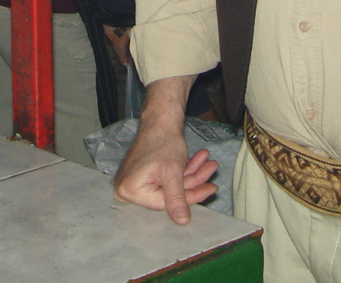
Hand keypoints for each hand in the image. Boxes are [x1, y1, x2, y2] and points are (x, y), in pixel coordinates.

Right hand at [112, 75, 217, 223]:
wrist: (158, 118)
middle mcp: (128, 188)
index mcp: (130, 190)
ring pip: (171, 183)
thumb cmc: (162, 142)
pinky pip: (167, 177)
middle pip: (169, 193)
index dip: (192, 196)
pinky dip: (183, 169)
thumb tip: (182, 222)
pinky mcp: (144, 174)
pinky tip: (199, 160)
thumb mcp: (172, 173)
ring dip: (192, 172)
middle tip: (213, 169)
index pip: (166, 203)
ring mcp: (136, 181)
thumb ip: (176, 199)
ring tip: (209, 162)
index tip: (212, 189)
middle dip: (194, 180)